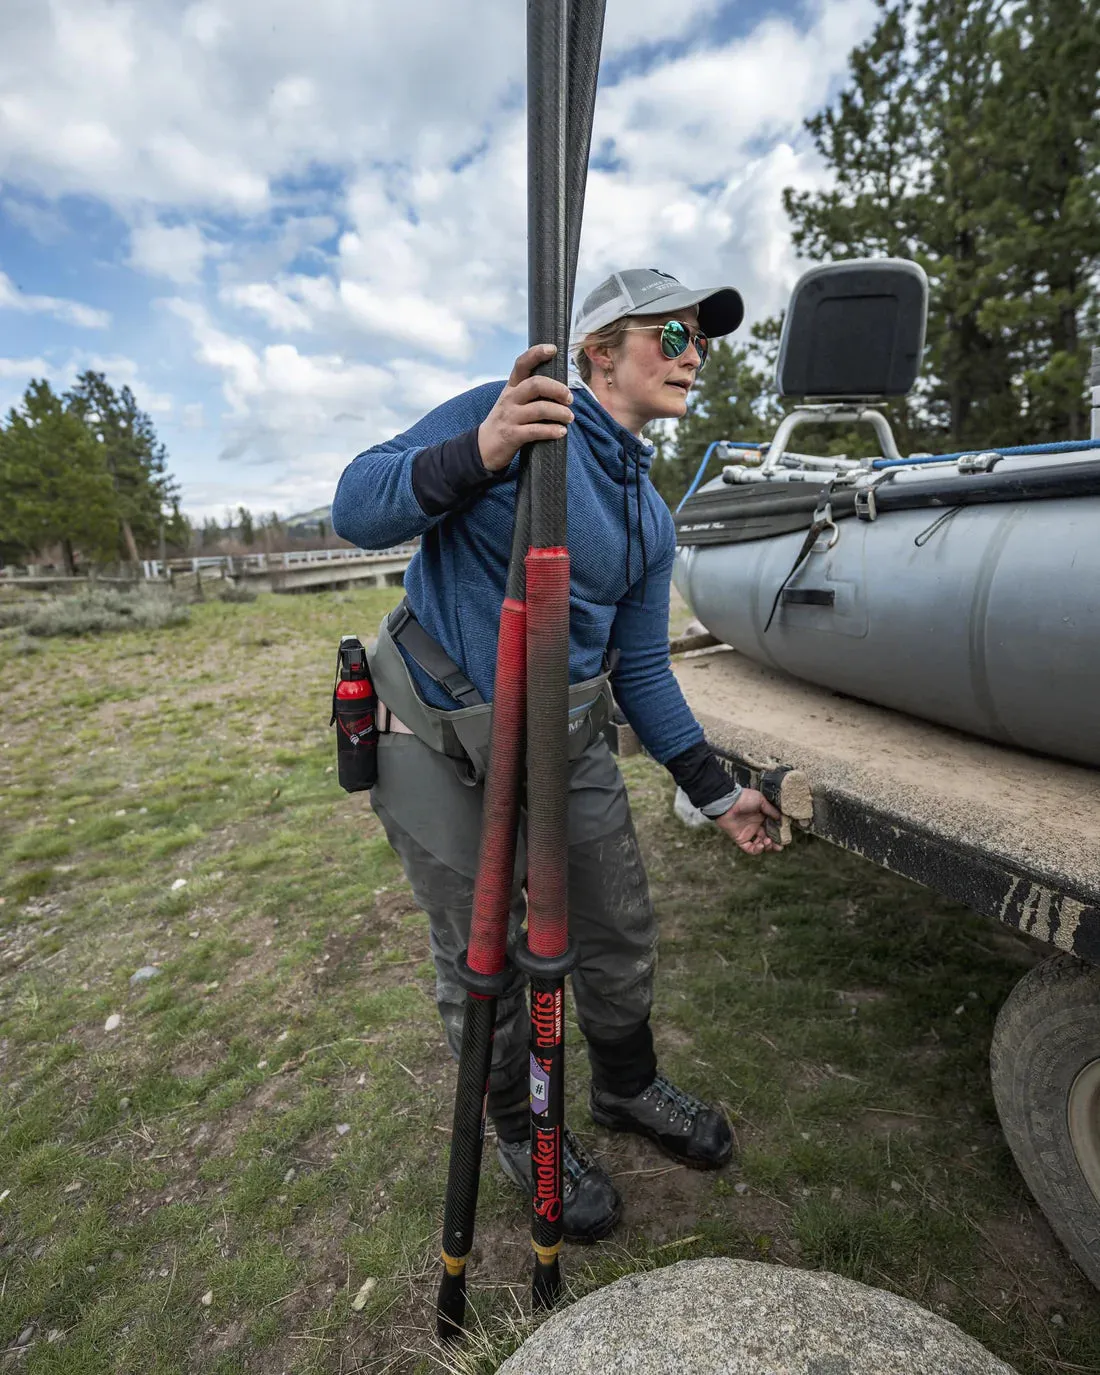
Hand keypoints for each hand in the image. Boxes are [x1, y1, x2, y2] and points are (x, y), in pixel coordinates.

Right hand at [477, 343, 573, 471]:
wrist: (483, 447)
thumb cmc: (506, 421)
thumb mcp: (513, 401)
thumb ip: (531, 392)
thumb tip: (562, 387)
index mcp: (511, 387)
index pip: (522, 364)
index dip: (537, 353)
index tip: (553, 349)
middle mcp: (510, 398)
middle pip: (536, 384)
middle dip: (557, 389)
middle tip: (569, 399)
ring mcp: (510, 417)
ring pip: (540, 408)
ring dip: (560, 413)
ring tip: (569, 418)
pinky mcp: (511, 435)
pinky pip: (535, 431)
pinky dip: (552, 431)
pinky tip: (561, 432)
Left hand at [713, 788, 783, 855]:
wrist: (728, 802)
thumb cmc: (744, 798)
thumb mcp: (761, 800)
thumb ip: (770, 810)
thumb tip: (780, 818)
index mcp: (762, 817)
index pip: (772, 828)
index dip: (778, 834)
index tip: (784, 837)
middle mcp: (756, 826)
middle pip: (768, 838)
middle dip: (775, 844)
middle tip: (779, 846)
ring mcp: (748, 833)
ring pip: (761, 845)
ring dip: (767, 846)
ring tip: (768, 842)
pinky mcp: (741, 839)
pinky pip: (750, 849)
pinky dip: (757, 850)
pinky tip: (761, 845)